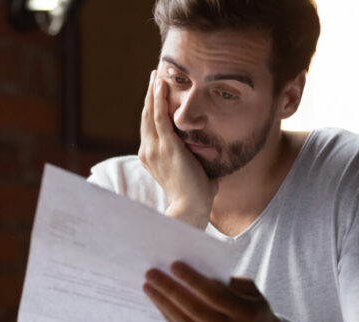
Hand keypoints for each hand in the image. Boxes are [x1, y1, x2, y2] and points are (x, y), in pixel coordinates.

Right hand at [138, 70, 217, 228]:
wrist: (190, 209)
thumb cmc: (196, 196)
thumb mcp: (194, 171)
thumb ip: (197, 160)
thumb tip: (212, 155)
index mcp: (151, 157)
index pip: (150, 126)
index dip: (152, 108)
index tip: (157, 93)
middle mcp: (148, 150)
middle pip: (146, 115)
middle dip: (151, 94)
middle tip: (154, 75)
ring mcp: (155, 148)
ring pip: (150, 112)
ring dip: (153, 91)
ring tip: (156, 74)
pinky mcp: (166, 146)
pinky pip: (159, 116)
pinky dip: (159, 98)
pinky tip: (161, 84)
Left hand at [143, 261, 284, 321]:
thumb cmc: (255, 309)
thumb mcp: (251, 292)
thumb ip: (228, 282)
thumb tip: (196, 272)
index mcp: (247, 314)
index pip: (215, 295)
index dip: (193, 280)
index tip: (174, 264)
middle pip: (194, 309)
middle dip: (170, 290)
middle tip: (151, 273)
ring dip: (163, 303)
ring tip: (149, 286)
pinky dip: (169, 316)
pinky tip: (159, 303)